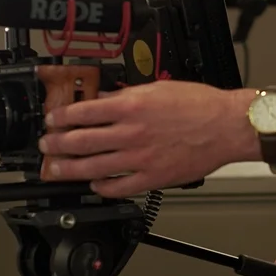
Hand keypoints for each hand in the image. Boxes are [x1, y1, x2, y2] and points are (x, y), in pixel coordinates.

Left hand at [38, 80, 255, 196]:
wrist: (227, 126)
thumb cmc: (200, 105)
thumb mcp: (158, 88)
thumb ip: (127, 96)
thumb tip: (105, 100)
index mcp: (131, 106)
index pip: (83, 112)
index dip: (61, 117)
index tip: (52, 120)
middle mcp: (131, 133)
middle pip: (81, 141)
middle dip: (57, 144)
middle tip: (47, 146)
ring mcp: (140, 158)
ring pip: (93, 167)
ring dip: (70, 169)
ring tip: (57, 169)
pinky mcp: (152, 178)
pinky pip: (119, 187)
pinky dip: (102, 187)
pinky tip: (95, 184)